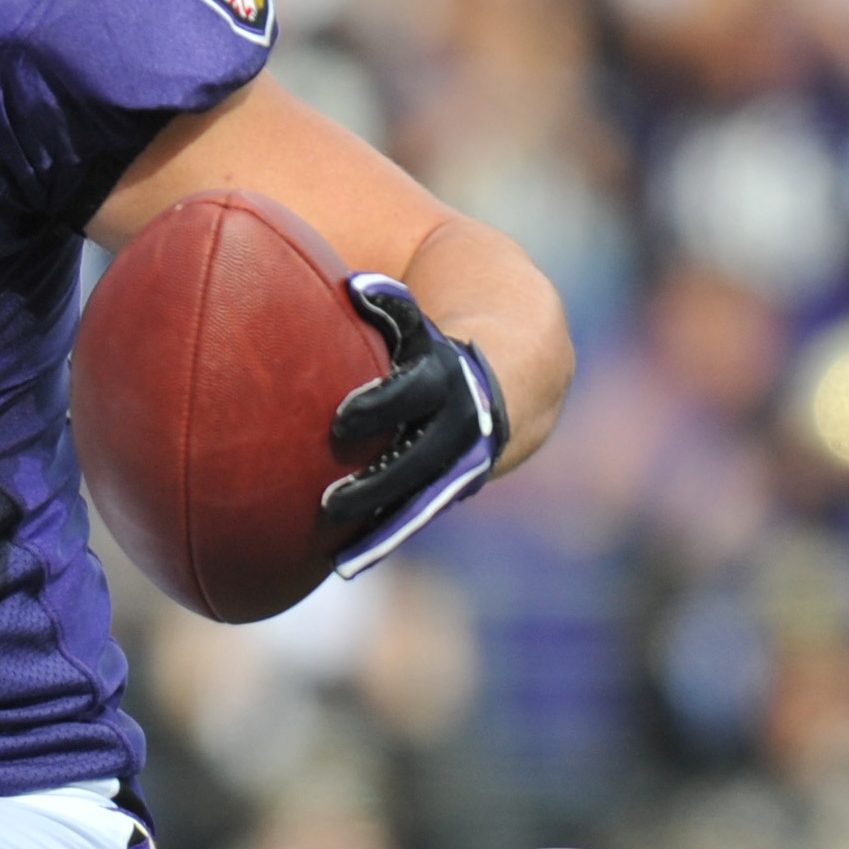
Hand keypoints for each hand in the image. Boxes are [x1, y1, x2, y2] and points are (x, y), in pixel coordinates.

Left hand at [319, 277, 503, 574]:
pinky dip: (386, 535)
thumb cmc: (440, 341)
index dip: (380, 404)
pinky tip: (348, 562)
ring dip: (383, 524)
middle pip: (421, 458)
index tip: (341, 419)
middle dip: (380, 480)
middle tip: (330, 502)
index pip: (414, 392)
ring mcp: (460, 461)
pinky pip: (417, 514)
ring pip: (423, 498)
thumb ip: (389, 305)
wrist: (518, 376)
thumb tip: (353, 286)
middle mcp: (461, 423)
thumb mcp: (423, 321)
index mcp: (449, 376)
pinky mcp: (450, 486)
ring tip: (339, 557)